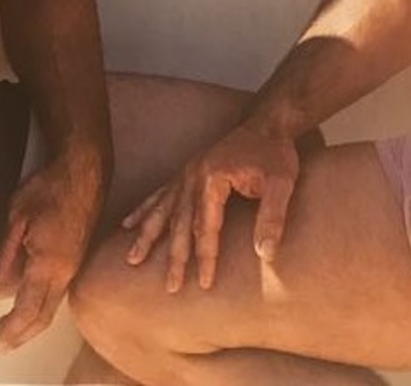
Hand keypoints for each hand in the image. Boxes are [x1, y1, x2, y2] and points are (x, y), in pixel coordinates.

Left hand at [0, 156, 104, 351]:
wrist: (83, 170)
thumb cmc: (49, 187)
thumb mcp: (17, 215)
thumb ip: (4, 251)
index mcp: (49, 263)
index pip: (29, 308)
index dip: (12, 329)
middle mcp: (66, 270)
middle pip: (44, 315)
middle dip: (22, 334)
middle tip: (1, 343)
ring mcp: (74, 264)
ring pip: (54, 305)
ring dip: (33, 321)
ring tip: (12, 328)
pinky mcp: (77, 256)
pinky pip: (60, 291)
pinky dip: (43, 304)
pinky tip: (31, 301)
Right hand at [122, 122, 300, 291]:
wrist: (267, 123)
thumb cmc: (275, 153)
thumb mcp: (282, 184)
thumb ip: (272, 217)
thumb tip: (265, 254)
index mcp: (212, 178)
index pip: (206, 226)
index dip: (206, 256)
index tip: (205, 283)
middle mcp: (193, 176)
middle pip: (180, 223)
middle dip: (174, 256)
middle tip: (171, 287)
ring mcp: (186, 173)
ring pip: (163, 209)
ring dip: (147, 235)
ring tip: (132, 258)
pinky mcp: (187, 172)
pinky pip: (160, 194)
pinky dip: (144, 210)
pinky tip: (128, 224)